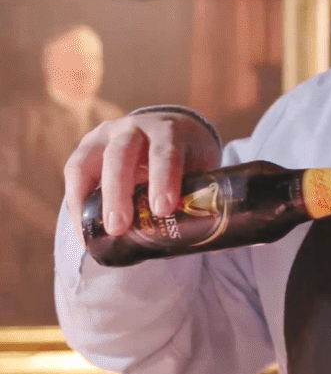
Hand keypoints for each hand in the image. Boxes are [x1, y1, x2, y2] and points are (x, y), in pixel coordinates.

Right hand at [64, 111, 222, 238]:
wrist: (169, 128)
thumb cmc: (186, 156)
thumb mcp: (199, 166)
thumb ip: (200, 195)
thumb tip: (212, 244)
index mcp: (169, 131)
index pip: (166, 151)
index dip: (163, 179)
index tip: (163, 209)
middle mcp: (135, 128)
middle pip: (122, 154)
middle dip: (119, 192)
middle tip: (120, 227)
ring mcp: (107, 135)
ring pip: (91, 161)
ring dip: (92, 199)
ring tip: (99, 233)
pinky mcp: (87, 148)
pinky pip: (75, 172)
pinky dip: (77, 202)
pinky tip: (83, 230)